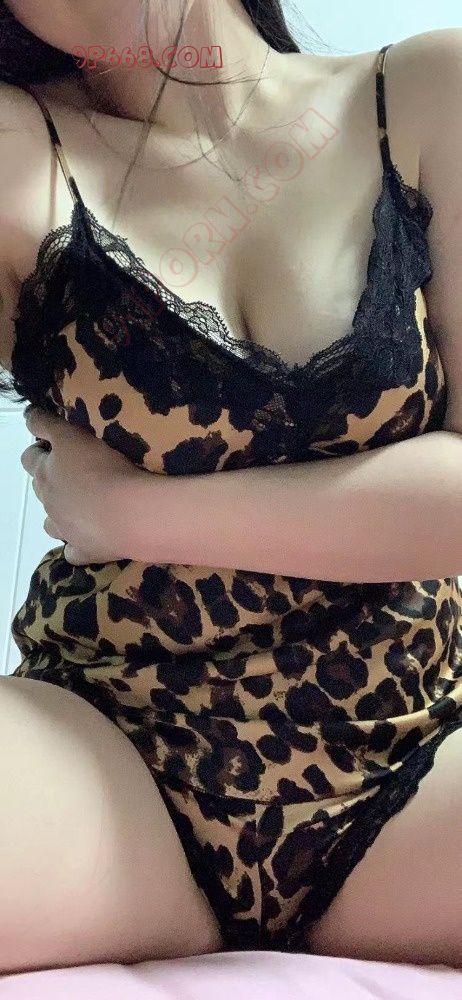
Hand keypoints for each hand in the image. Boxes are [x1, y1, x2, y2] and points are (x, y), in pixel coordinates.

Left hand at [20, 405, 147, 565]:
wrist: (130, 514)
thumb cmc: (104, 468)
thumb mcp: (73, 435)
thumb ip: (48, 425)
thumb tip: (27, 416)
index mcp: (46, 472)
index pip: (30, 456)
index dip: (38, 448)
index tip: (50, 443)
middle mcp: (49, 501)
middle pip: (39, 487)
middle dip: (48, 478)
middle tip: (72, 470)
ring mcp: (64, 528)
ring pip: (50, 522)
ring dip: (59, 513)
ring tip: (80, 505)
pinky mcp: (83, 550)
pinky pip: (73, 552)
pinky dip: (76, 545)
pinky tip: (88, 539)